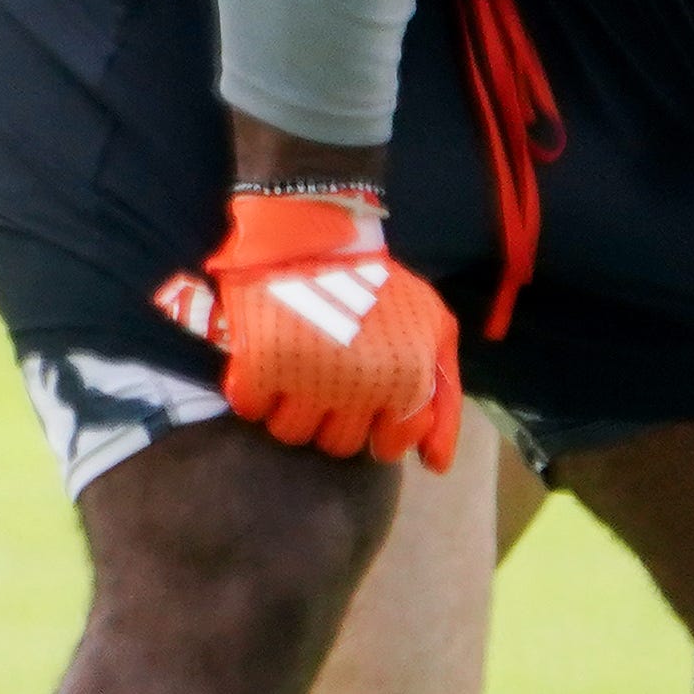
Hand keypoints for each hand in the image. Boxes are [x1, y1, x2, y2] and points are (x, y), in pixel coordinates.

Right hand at [156, 187, 461, 469]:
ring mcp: (308, 379)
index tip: (363, 398)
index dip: (374, 425)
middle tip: (324, 378)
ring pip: (291, 432)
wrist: (316, 227)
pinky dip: (252, 390)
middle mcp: (360, 389)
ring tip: (293, 370)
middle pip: (337, 444)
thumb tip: (435, 466)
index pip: (386, 446)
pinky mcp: (261, 363)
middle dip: (332, 417)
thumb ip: (443, 398)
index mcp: (405, 382)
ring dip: (289, 408)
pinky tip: (262, 362)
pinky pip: (250, 406)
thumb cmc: (379, 281)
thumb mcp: (434, 329)